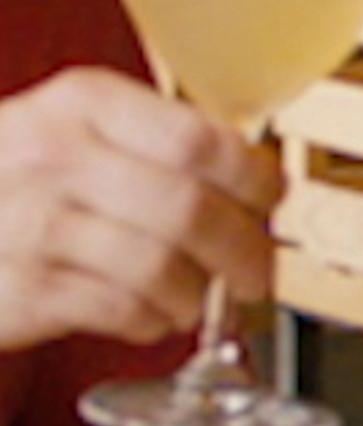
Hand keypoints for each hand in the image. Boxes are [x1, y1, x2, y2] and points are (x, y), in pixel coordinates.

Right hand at [0, 68, 277, 352]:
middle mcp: (56, 157)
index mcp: (85, 104)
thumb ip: (159, 144)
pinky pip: (122, 311)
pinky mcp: (24, 289)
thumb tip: (261, 181)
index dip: (255, 178)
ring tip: (194, 298)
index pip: (200, 139)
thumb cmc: (18, 180)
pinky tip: (150, 314)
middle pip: (191, 210)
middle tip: (255, 273)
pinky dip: (153, 321)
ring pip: (161, 268)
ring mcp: (34, 224)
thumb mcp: (76, 130)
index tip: (273, 200)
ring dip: (197, 295)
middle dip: (244, 252)